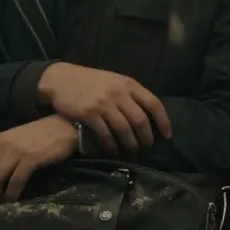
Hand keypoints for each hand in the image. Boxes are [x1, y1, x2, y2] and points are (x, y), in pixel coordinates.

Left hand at [0, 115, 76, 204]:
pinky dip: (11, 194)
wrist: (65, 126)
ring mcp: (16, 152)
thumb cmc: (41, 134)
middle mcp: (2, 145)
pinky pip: (15, 182)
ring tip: (0, 204)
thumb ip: (1, 152)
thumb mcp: (14, 139)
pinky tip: (13, 200)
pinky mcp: (31, 159)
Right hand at [36, 63, 172, 154]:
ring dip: (130, 143)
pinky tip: (113, 150)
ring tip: (132, 150)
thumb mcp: (115, 81)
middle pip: (140, 119)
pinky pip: (104, 134)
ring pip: (124, 129)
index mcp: (129, 84)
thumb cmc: (92, 81)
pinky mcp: (88, 114)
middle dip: (146, 137)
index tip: (167, 135)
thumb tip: (149, 115)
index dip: (163, 121)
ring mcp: (103, 103)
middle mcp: (118, 93)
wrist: (62, 79)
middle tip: (147, 146)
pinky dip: (111, 145)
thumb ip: (131, 94)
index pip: (154, 103)